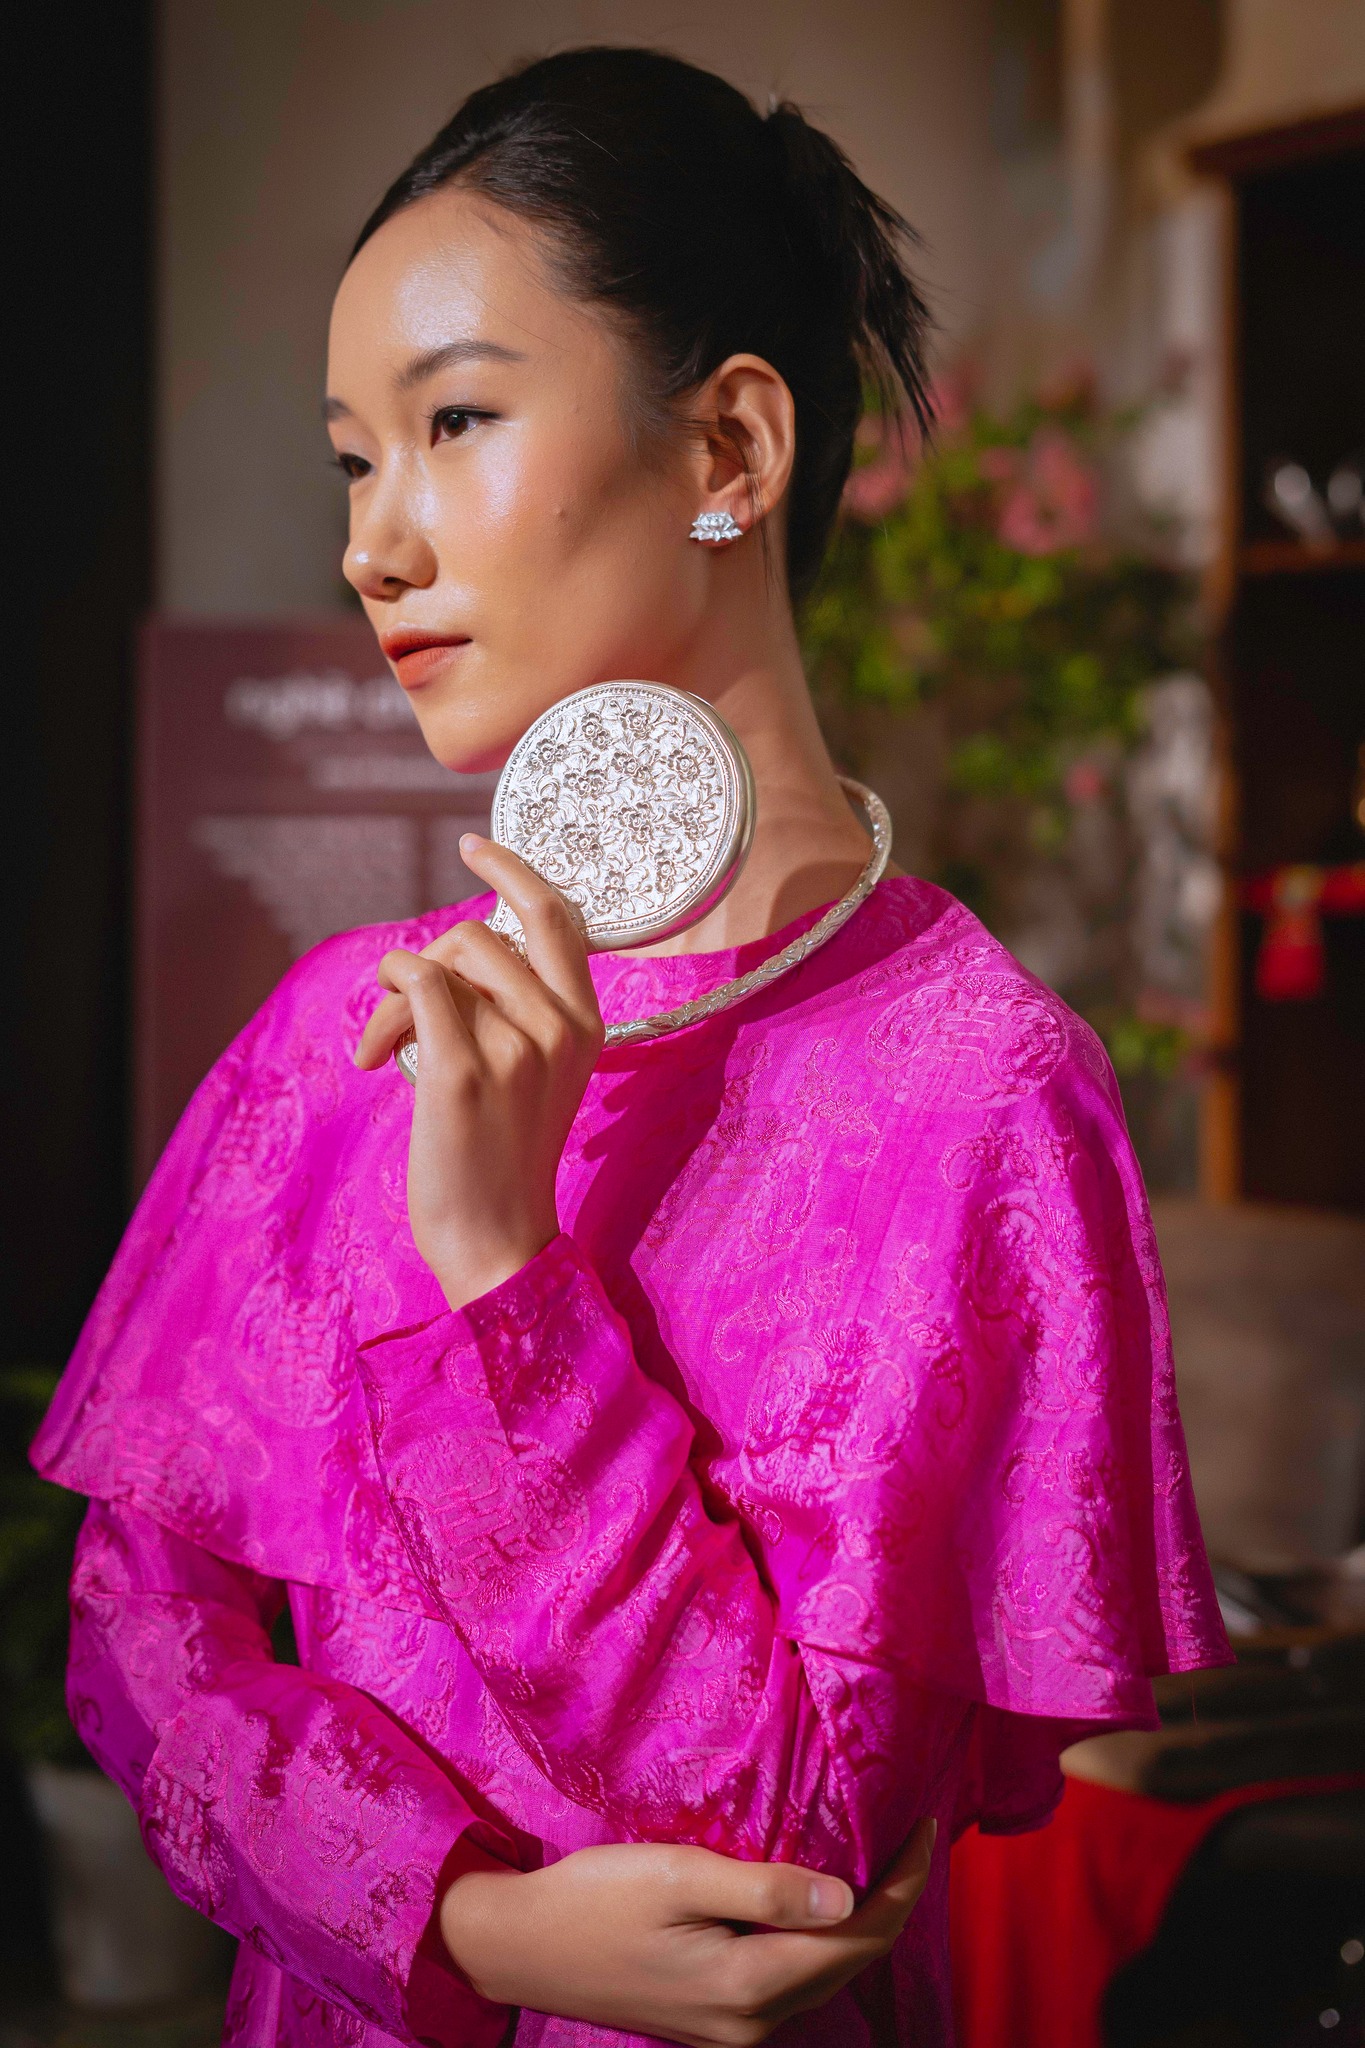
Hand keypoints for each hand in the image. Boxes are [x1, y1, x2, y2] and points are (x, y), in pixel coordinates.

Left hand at [355, 838, 603, 1307]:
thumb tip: (445, 958)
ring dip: (396, 998)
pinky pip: (418, 984)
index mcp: (585, 1025)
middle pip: (480, 937)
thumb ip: (513, 1011)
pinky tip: (374, 1046)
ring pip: (442, 962)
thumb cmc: (501, 1158)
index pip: (559, 917)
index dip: (515, 872)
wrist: (498, 1241)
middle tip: (401, 1022)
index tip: (474, 845)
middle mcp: (560, 1028)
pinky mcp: (463, 1071)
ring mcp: (516, 1047)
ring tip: (385, 1053)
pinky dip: (387, 996)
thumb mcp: (535, 1074)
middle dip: (430, 965)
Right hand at [439, 1823, 937, 2045]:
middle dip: (893, 1902)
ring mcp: (730, 2028)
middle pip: (852, 1962)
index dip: (905, 1882)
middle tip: (915, 1836)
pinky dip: (819, 1939)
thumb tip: (848, 1899)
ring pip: (824, 1973)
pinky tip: (818, 1899)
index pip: (860, 1936)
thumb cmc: (593, 1900)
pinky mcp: (709, 2018)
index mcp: (750, 1985)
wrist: (516, 1948)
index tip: (928, 1824)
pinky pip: (789, 1978)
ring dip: (860, 1923)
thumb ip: (765, 1888)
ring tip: (881, 1861)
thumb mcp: (679, 1875)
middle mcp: (751, 2021)